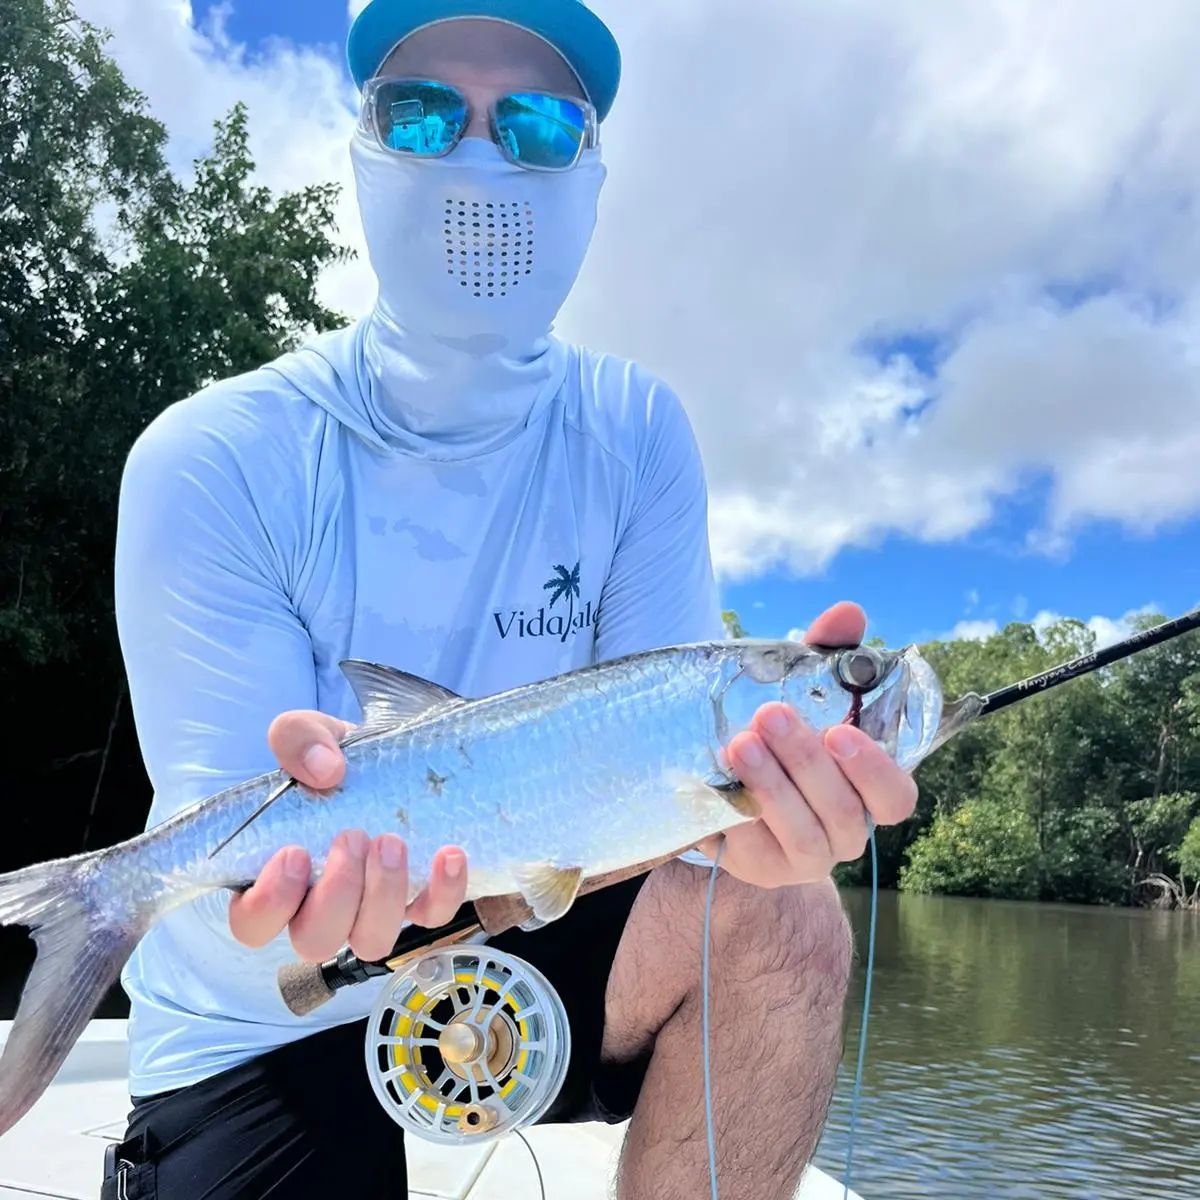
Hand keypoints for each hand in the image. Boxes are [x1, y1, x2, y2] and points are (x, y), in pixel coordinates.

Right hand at [228, 710, 467, 961]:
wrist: (393, 757)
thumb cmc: (336, 759)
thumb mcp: (310, 735)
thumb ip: (299, 739)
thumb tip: (326, 770)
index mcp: (277, 877)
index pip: (252, 923)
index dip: (268, 903)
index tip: (294, 854)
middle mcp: (321, 906)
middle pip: (315, 940)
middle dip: (336, 895)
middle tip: (352, 836)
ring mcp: (371, 909)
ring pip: (371, 941)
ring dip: (383, 896)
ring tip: (392, 841)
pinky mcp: (419, 900)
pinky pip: (432, 917)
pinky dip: (443, 893)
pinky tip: (448, 855)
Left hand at [700, 601, 918, 887]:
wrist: (730, 783)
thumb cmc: (785, 733)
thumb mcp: (805, 690)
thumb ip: (829, 655)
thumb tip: (848, 612)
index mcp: (868, 790)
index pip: (896, 797)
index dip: (875, 771)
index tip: (840, 732)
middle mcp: (846, 830)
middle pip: (843, 811)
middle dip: (806, 762)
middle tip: (770, 715)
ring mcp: (805, 857)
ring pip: (804, 836)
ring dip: (772, 788)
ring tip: (740, 744)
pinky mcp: (761, 869)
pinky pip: (754, 851)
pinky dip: (737, 816)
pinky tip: (717, 783)